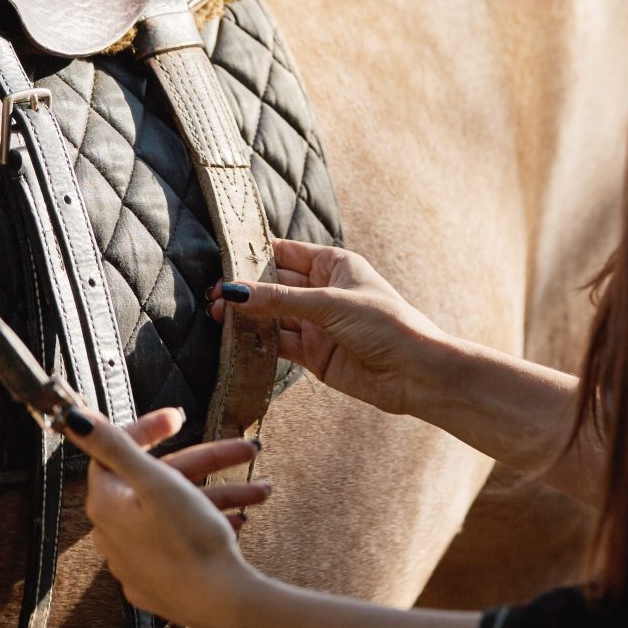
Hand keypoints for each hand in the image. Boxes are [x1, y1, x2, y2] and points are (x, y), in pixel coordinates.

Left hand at [61, 406, 271, 627]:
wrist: (219, 603)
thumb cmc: (188, 541)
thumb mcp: (155, 481)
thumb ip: (114, 445)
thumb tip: (73, 418)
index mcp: (107, 504)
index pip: (116, 452)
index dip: (148, 429)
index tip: (178, 418)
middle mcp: (114, 532)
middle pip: (159, 479)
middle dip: (208, 462)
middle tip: (244, 450)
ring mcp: (138, 558)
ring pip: (178, 509)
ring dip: (223, 493)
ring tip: (262, 490)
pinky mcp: (160, 577)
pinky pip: (183, 537)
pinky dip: (211, 522)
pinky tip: (240, 519)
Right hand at [209, 240, 446, 416]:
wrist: (415, 374)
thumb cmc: (386, 325)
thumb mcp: (330, 304)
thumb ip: (280, 300)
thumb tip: (235, 291)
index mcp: (333, 265)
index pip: (285, 252)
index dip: (255, 254)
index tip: (221, 257)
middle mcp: (322, 291)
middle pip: (274, 285)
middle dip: (244, 288)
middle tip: (212, 294)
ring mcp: (317, 324)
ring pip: (273, 316)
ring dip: (247, 316)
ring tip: (215, 316)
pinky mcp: (314, 355)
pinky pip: (279, 344)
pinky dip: (258, 343)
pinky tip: (235, 340)